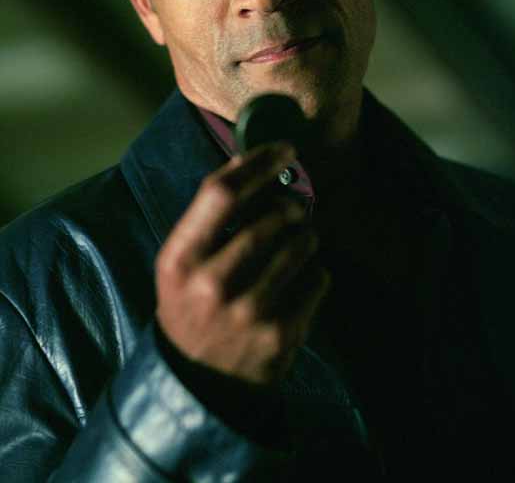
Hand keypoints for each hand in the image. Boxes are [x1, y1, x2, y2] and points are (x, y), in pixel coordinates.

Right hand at [155, 142, 329, 385]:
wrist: (197, 382)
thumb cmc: (191, 305)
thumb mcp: (181, 262)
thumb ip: (209, 217)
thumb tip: (250, 161)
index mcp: (179, 259)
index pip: (220, 193)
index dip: (258, 162)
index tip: (286, 149)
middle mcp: (210, 284)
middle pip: (270, 218)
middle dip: (291, 206)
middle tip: (294, 208)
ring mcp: (248, 312)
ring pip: (300, 246)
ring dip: (307, 236)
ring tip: (299, 242)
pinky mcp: (280, 335)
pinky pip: (317, 280)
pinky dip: (316, 271)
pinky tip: (300, 279)